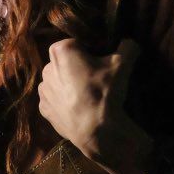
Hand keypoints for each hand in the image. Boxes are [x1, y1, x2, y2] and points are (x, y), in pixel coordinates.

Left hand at [38, 38, 152, 173]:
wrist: (96, 131)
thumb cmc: (105, 92)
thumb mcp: (122, 65)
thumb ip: (127, 48)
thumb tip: (130, 42)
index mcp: (61, 51)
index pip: (76, 44)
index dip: (90, 53)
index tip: (101, 65)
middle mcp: (46, 67)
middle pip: (66, 63)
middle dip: (78, 68)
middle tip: (97, 80)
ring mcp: (43, 90)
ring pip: (58, 81)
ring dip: (69, 85)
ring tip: (88, 97)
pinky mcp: (43, 109)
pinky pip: (55, 101)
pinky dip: (64, 103)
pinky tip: (78, 109)